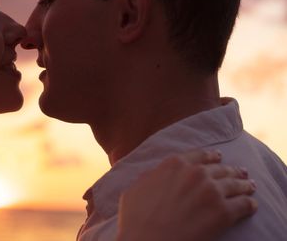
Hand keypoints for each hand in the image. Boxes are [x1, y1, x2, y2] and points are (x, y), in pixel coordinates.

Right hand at [116, 150, 256, 240]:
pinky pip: (244, 204)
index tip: (218, 157)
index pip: (199, 155)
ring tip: (250, 186)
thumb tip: (155, 175)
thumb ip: (150, 177)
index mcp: (174, 164)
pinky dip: (250, 204)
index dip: (211, 156)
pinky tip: (252, 205)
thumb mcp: (135, 188)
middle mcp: (195, 173)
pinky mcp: (223, 212)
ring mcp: (211, 191)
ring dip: (244, 185)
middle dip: (231, 170)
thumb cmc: (136, 218)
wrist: (146, 240)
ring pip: (235, 183)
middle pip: (220, 168)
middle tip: (240, 172)